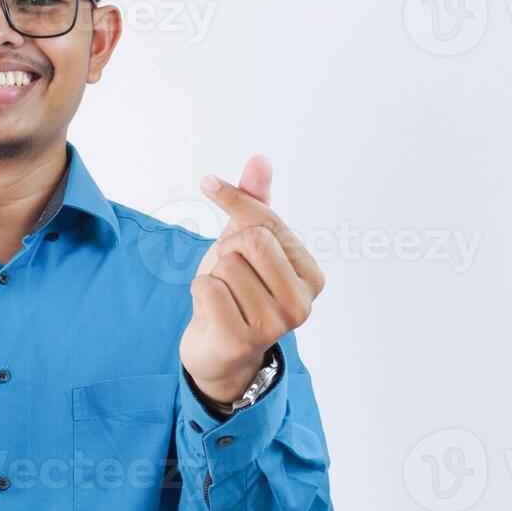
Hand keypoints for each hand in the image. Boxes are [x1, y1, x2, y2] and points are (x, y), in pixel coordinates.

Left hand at [179, 155, 325, 404]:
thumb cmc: (237, 293)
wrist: (219, 351)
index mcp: (311, 275)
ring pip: (226, 265)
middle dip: (227, 250)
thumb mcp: (245, 245)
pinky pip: (208, 288)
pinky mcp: (243, 339)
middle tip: (229, 275)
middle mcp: (302, 302)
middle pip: (248, 240)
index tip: (207, 181)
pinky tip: (213, 312)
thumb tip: (260, 159)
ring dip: (213, 277)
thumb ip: (255, 205)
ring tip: (224, 298)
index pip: (268, 222)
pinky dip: (200, 294)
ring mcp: (275, 325)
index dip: (234, 199)